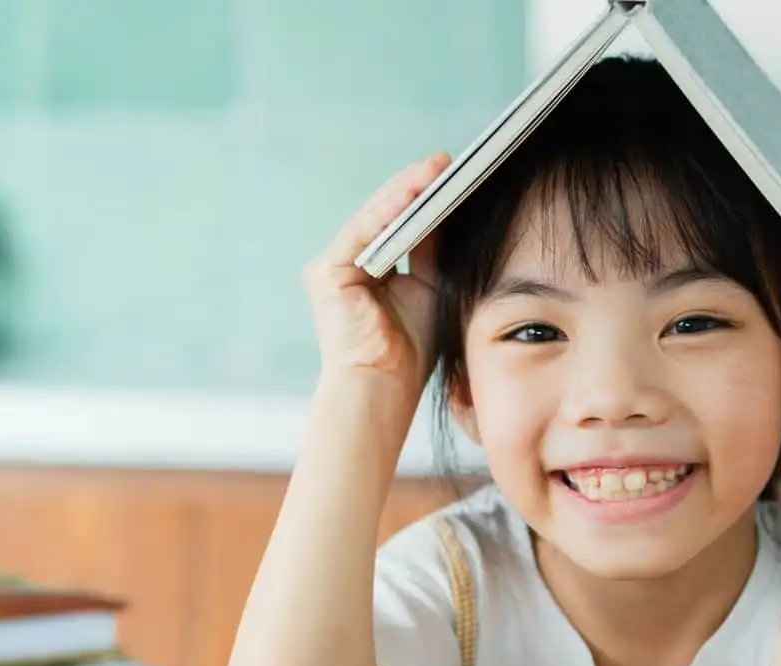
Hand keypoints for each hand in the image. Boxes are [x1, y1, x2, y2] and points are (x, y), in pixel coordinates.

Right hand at [303, 151, 451, 395]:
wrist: (384, 388)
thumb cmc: (410, 352)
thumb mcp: (430, 288)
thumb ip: (432, 252)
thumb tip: (449, 209)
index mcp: (368, 269)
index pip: (397, 224)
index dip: (423, 198)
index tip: (452, 174)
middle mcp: (346, 263)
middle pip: (384, 215)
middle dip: (415, 187)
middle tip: (446, 162)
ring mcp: (332, 266)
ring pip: (374, 218)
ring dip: (404, 191)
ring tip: (434, 169)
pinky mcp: (327, 272)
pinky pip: (362, 233)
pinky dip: (388, 212)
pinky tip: (413, 193)